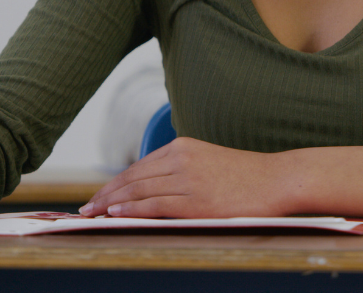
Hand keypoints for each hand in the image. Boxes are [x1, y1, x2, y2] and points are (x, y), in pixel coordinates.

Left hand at [80, 137, 286, 217]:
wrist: (278, 179)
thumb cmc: (246, 176)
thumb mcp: (209, 162)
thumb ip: (181, 170)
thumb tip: (150, 190)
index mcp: (183, 147)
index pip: (138, 167)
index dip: (113, 184)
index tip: (97, 197)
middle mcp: (181, 158)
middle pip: (132, 178)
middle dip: (105, 195)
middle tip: (85, 209)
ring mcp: (188, 179)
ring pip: (138, 191)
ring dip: (111, 204)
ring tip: (92, 214)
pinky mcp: (196, 200)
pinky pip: (154, 205)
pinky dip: (131, 210)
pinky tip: (115, 215)